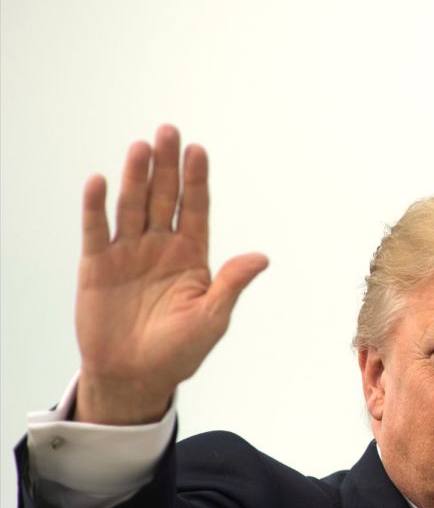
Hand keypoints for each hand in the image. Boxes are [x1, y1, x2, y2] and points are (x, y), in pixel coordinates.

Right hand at [74, 125, 267, 424]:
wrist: (135, 376)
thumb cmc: (179, 351)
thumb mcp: (212, 318)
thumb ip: (231, 284)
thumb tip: (262, 257)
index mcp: (192, 256)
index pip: (196, 209)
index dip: (197, 180)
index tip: (199, 150)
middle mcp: (160, 247)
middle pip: (164, 198)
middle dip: (167, 166)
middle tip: (168, 131)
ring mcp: (128, 253)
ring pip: (132, 206)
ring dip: (135, 177)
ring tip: (140, 147)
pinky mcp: (97, 265)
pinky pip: (97, 230)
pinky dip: (96, 207)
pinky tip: (98, 181)